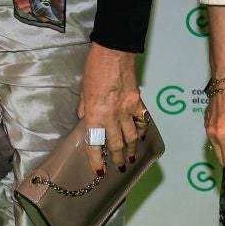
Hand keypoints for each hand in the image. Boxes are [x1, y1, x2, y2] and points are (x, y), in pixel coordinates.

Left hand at [78, 43, 145, 177]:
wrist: (113, 53)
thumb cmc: (94, 70)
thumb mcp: (83, 91)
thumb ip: (84, 109)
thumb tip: (85, 120)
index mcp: (95, 115)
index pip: (95, 144)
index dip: (97, 160)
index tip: (99, 171)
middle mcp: (112, 117)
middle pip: (116, 144)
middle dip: (118, 159)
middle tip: (119, 168)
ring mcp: (127, 110)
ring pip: (131, 137)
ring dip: (131, 150)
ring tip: (131, 158)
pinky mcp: (138, 103)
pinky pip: (141, 122)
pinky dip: (141, 131)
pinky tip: (140, 137)